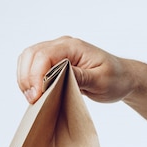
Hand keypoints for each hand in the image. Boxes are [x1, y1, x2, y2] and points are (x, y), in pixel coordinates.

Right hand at [17, 36, 136, 103]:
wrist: (122, 78)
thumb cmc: (115, 78)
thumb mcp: (101, 80)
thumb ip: (80, 76)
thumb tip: (58, 76)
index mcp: (73, 47)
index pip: (44, 56)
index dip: (35, 76)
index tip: (37, 96)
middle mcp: (61, 46)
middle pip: (30, 55)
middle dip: (26, 78)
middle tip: (33, 100)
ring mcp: (56, 53)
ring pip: (27, 60)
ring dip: (24, 79)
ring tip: (32, 98)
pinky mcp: (52, 62)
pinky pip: (31, 67)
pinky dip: (28, 80)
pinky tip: (35, 93)